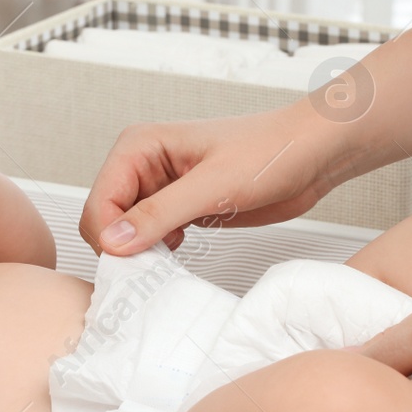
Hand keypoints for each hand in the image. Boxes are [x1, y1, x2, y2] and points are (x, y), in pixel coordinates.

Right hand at [78, 103, 344, 254]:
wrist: (312, 154)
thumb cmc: (270, 152)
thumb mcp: (213, 186)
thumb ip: (160, 215)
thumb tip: (113, 242)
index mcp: (138, 146)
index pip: (99, 203)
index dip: (110, 237)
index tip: (137, 262)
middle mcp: (143, 165)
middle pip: (105, 220)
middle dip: (123, 247)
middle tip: (155, 265)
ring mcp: (161, 189)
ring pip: (126, 233)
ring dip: (141, 252)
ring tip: (172, 257)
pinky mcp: (180, 208)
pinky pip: (151, 238)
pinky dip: (158, 252)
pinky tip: (182, 251)